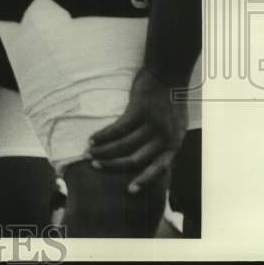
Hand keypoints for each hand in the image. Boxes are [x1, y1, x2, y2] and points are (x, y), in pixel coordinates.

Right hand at [87, 67, 188, 193]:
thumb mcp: (173, 125)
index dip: (144, 180)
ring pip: (124, 145)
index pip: (159, 168)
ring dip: (104, 151)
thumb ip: (164, 141)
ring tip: (89, 153)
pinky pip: (118, 128)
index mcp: (174, 142)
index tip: (130, 191)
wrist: (169, 74)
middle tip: (96, 166)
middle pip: (137, 159)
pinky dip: (103, 135)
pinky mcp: (139, 110)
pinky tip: (92, 139)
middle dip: (114, 165)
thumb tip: (150, 158)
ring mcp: (152, 123)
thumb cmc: (168, 100)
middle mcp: (165, 136)